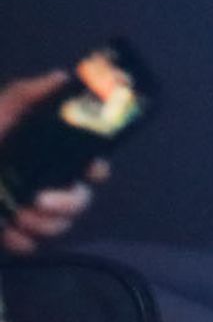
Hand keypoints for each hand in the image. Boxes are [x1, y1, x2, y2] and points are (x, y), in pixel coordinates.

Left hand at [0, 72, 105, 254]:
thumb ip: (25, 94)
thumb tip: (61, 76)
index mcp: (42, 153)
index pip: (88, 162)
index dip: (95, 169)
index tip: (88, 171)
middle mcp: (41, 181)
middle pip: (80, 199)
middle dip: (67, 204)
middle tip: (39, 201)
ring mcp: (26, 209)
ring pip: (60, 224)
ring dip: (42, 224)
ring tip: (15, 217)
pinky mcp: (10, 232)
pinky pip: (33, 245)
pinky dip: (22, 241)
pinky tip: (7, 232)